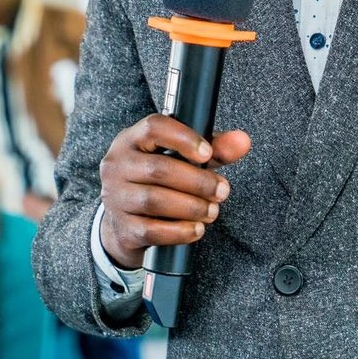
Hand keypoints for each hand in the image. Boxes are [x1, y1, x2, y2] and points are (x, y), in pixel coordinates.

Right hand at [98, 115, 250, 269]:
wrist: (126, 220)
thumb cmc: (158, 180)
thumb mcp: (183, 159)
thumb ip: (214, 149)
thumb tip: (243, 141)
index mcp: (131, 140)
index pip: (154, 127)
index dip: (184, 138)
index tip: (208, 154)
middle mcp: (117, 166)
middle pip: (159, 169)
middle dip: (198, 182)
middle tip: (222, 191)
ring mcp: (115, 198)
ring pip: (155, 201)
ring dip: (192, 207)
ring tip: (212, 211)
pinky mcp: (122, 228)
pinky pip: (152, 231)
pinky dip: (180, 231)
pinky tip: (197, 229)